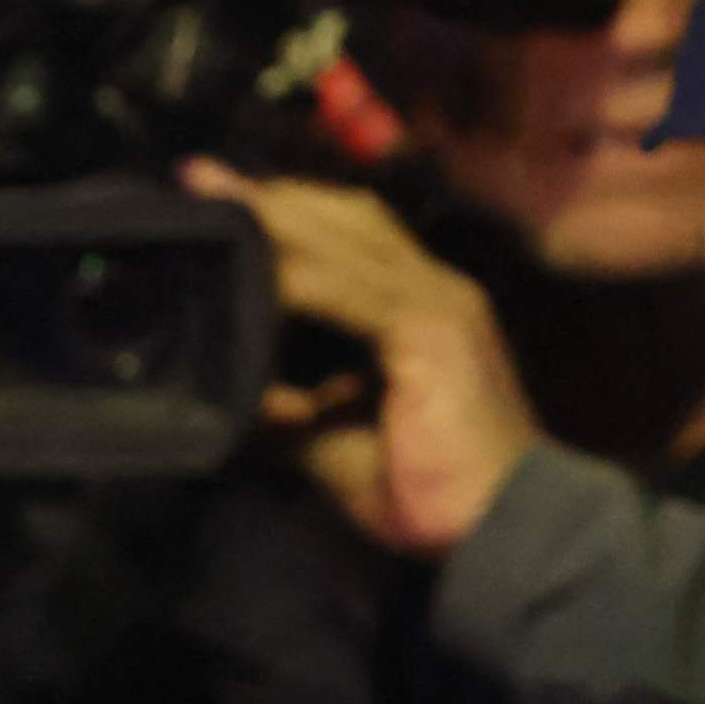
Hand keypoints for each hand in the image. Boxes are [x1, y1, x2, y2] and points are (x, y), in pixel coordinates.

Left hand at [182, 163, 539, 559]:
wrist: (503, 526)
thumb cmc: (427, 492)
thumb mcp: (335, 445)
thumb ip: (288, 417)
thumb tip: (230, 406)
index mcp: (419, 308)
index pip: (351, 237)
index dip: (288, 213)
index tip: (221, 199)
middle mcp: (435, 290)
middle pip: (348, 218)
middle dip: (273, 195)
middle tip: (201, 177)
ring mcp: (440, 305)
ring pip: (350, 240)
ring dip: (280, 217)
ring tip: (217, 197)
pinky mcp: (434, 336)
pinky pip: (359, 292)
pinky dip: (304, 276)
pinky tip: (256, 264)